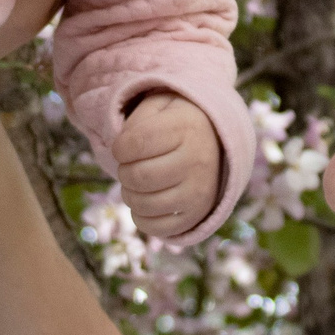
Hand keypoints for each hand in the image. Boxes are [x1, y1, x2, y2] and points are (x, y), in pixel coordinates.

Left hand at [113, 94, 222, 239]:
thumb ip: (135, 121)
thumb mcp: (158, 106)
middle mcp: (198, 161)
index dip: (119, 147)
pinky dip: (141, 217)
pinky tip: (145, 201)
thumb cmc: (175, 123)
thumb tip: (120, 152)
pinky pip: (156, 228)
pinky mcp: (197, 215)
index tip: (123, 146)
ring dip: (129, 194)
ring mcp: (199, 191)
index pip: (136, 143)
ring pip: (144, 204)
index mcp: (187, 128)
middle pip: (138, 176)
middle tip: (129, 166)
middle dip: (123, 171)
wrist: (216, 142)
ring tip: (137, 183)